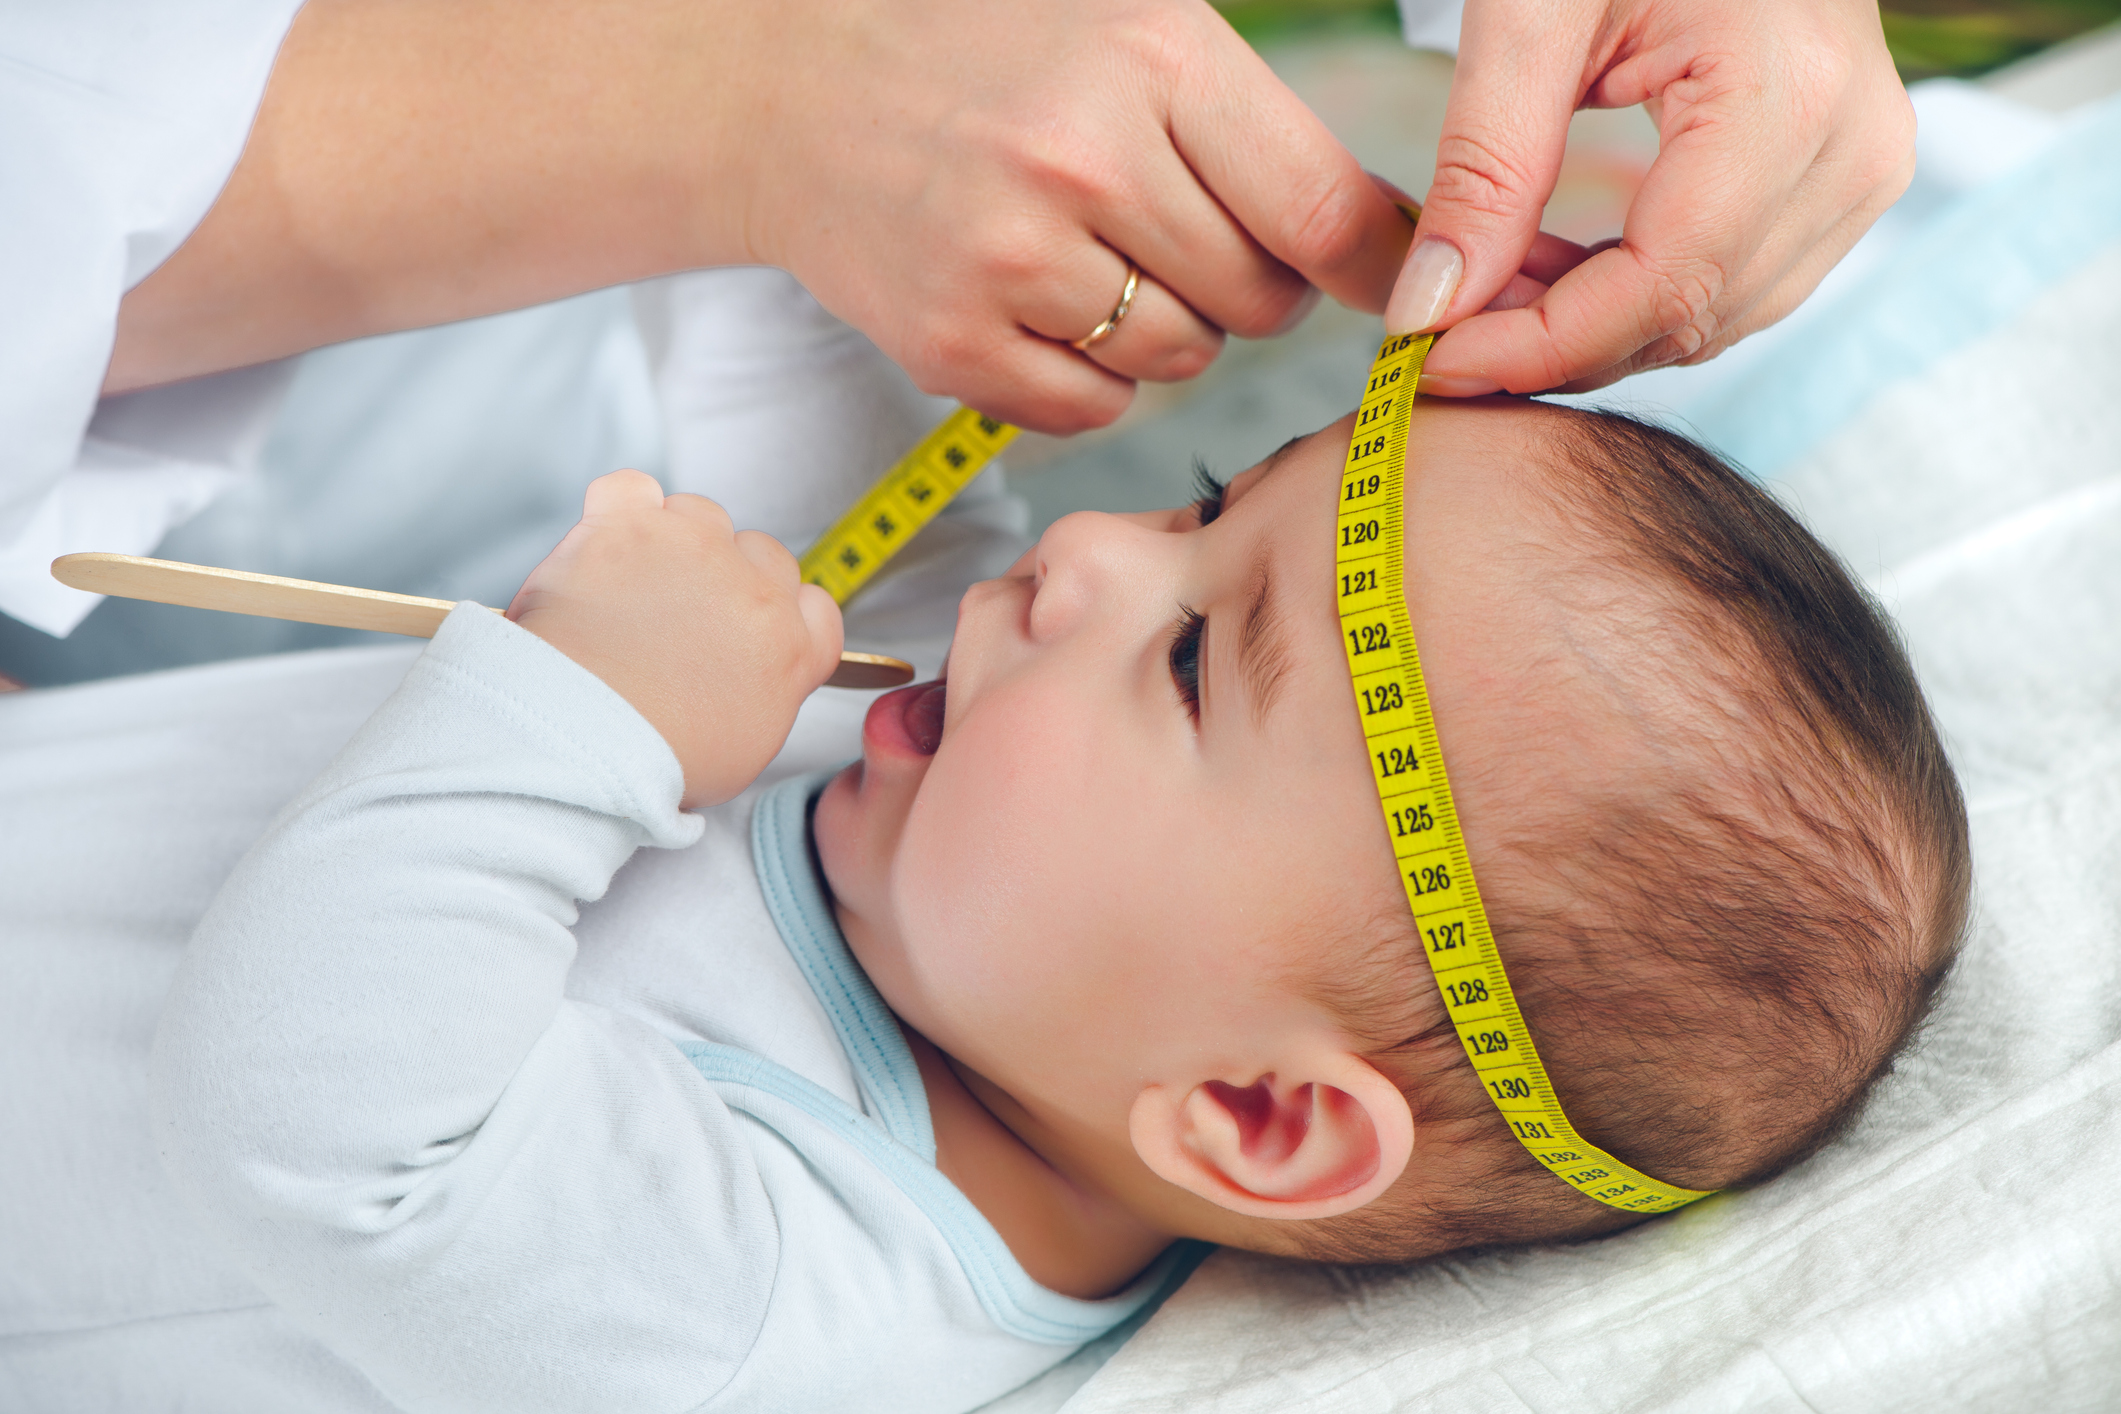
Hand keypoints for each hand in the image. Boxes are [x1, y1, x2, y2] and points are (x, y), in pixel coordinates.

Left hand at [507, 471, 842, 808]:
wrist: (581, 732)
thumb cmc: (651, 755)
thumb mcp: (745, 750)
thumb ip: (766, 696)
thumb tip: (750, 676)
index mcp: (790, 647)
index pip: (815, 605)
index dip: (780, 613)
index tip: (749, 627)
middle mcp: (753, 587)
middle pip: (763, 552)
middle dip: (730, 577)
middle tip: (684, 615)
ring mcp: (692, 547)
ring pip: (702, 515)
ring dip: (677, 540)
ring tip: (638, 586)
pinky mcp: (626, 524)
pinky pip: (632, 487)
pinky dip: (621, 508)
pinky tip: (609, 542)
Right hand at [743, 0, 1411, 431]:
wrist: (797, 97)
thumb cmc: (990, 57)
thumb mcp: (1134, 28)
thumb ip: (1260, 126)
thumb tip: (1403, 244)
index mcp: (1152, 56)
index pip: (1322, 210)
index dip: (1380, 268)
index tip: (1404, 290)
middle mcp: (1082, 158)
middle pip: (1259, 303)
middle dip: (1253, 290)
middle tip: (1192, 242)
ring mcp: (1008, 259)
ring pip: (1180, 363)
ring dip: (1168, 331)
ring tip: (1100, 260)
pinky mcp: (951, 343)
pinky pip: (1093, 411)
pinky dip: (1089, 377)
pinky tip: (1044, 304)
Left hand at [1384, 0, 1915, 394]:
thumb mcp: (1532, 10)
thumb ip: (1486, 164)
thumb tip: (1429, 310)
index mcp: (1786, 100)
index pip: (1659, 290)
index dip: (1536, 350)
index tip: (1427, 362)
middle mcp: (1850, 152)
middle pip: (1685, 319)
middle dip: (1549, 345)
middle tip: (1433, 329)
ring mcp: (1860, 168)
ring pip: (1709, 318)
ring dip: (1585, 328)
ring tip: (1480, 288)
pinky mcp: (1843, 174)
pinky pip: (1729, 281)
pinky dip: (1629, 296)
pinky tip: (1544, 266)